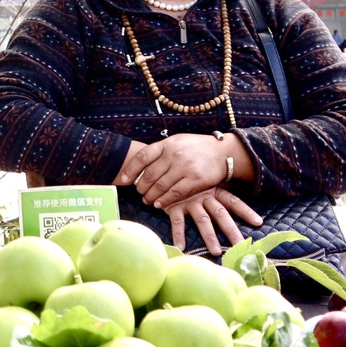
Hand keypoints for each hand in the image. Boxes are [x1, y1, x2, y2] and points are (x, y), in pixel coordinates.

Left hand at [116, 133, 230, 206]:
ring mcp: (184, 167)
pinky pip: (175, 193)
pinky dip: (165, 200)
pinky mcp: (195, 179)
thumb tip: (141, 164)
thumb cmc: (195, 148)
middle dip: (141, 186)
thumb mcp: (176, 142)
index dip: (130, 169)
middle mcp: (174, 155)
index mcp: (166, 144)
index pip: (142, 156)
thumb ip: (161, 151)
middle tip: (139, 192)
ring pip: (161, 185)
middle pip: (150, 174)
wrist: (222, 152)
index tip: (123, 179)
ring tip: (146, 200)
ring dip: (151, 195)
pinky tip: (159, 204)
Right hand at [161, 187, 262, 254]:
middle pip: (221, 214)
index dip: (245, 211)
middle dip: (231, 230)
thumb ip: (216, 193)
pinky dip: (178, 234)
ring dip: (209, 236)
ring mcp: (189, 201)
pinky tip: (180, 247)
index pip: (233, 202)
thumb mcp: (204, 184)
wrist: (161, 171)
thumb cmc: (187, 182)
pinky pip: (177, 221)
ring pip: (202, 220)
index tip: (258, 223)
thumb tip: (234, 201)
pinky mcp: (173, 206)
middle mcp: (204, 196)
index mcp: (214, 191)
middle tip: (241, 245)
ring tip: (216, 252)